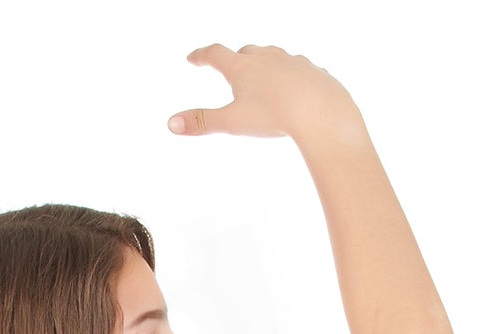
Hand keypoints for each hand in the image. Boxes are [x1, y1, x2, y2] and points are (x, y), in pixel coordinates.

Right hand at [168, 43, 362, 147]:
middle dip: (235, 59)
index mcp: (241, 67)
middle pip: (244, 53)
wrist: (319, 110)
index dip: (201, 56)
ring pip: (272, 57)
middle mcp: (265, 57)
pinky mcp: (311, 70)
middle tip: (229, 66)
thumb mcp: (232, 122)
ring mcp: (290, 60)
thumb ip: (202, 122)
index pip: (215, 55)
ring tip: (261, 77)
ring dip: (263, 64)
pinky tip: (292, 87)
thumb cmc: (274, 115)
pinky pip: (296, 70)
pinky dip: (289, 75)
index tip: (193, 57)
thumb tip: (171, 124)